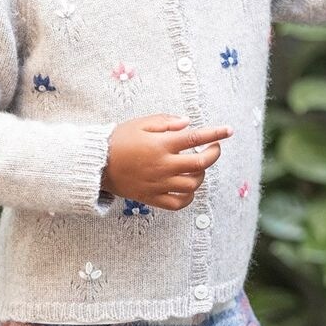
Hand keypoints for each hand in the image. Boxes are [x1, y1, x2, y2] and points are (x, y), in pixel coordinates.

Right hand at [102, 114, 232, 210]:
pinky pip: (178, 203)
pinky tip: (188, 187)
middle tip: (213, 148)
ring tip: (196, 167)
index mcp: (161, 145)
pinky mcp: (152, 198)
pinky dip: (189, 196)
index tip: (229, 131)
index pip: (195, 138)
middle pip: (200, 164)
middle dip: (213, 155)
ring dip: (201, 175)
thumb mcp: (140, 124)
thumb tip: (188, 124)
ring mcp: (159, 184)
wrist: (96, 164)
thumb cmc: (118, 140)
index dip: (215, 134)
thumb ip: (166, 122)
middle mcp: (163, 166)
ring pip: (192, 184)